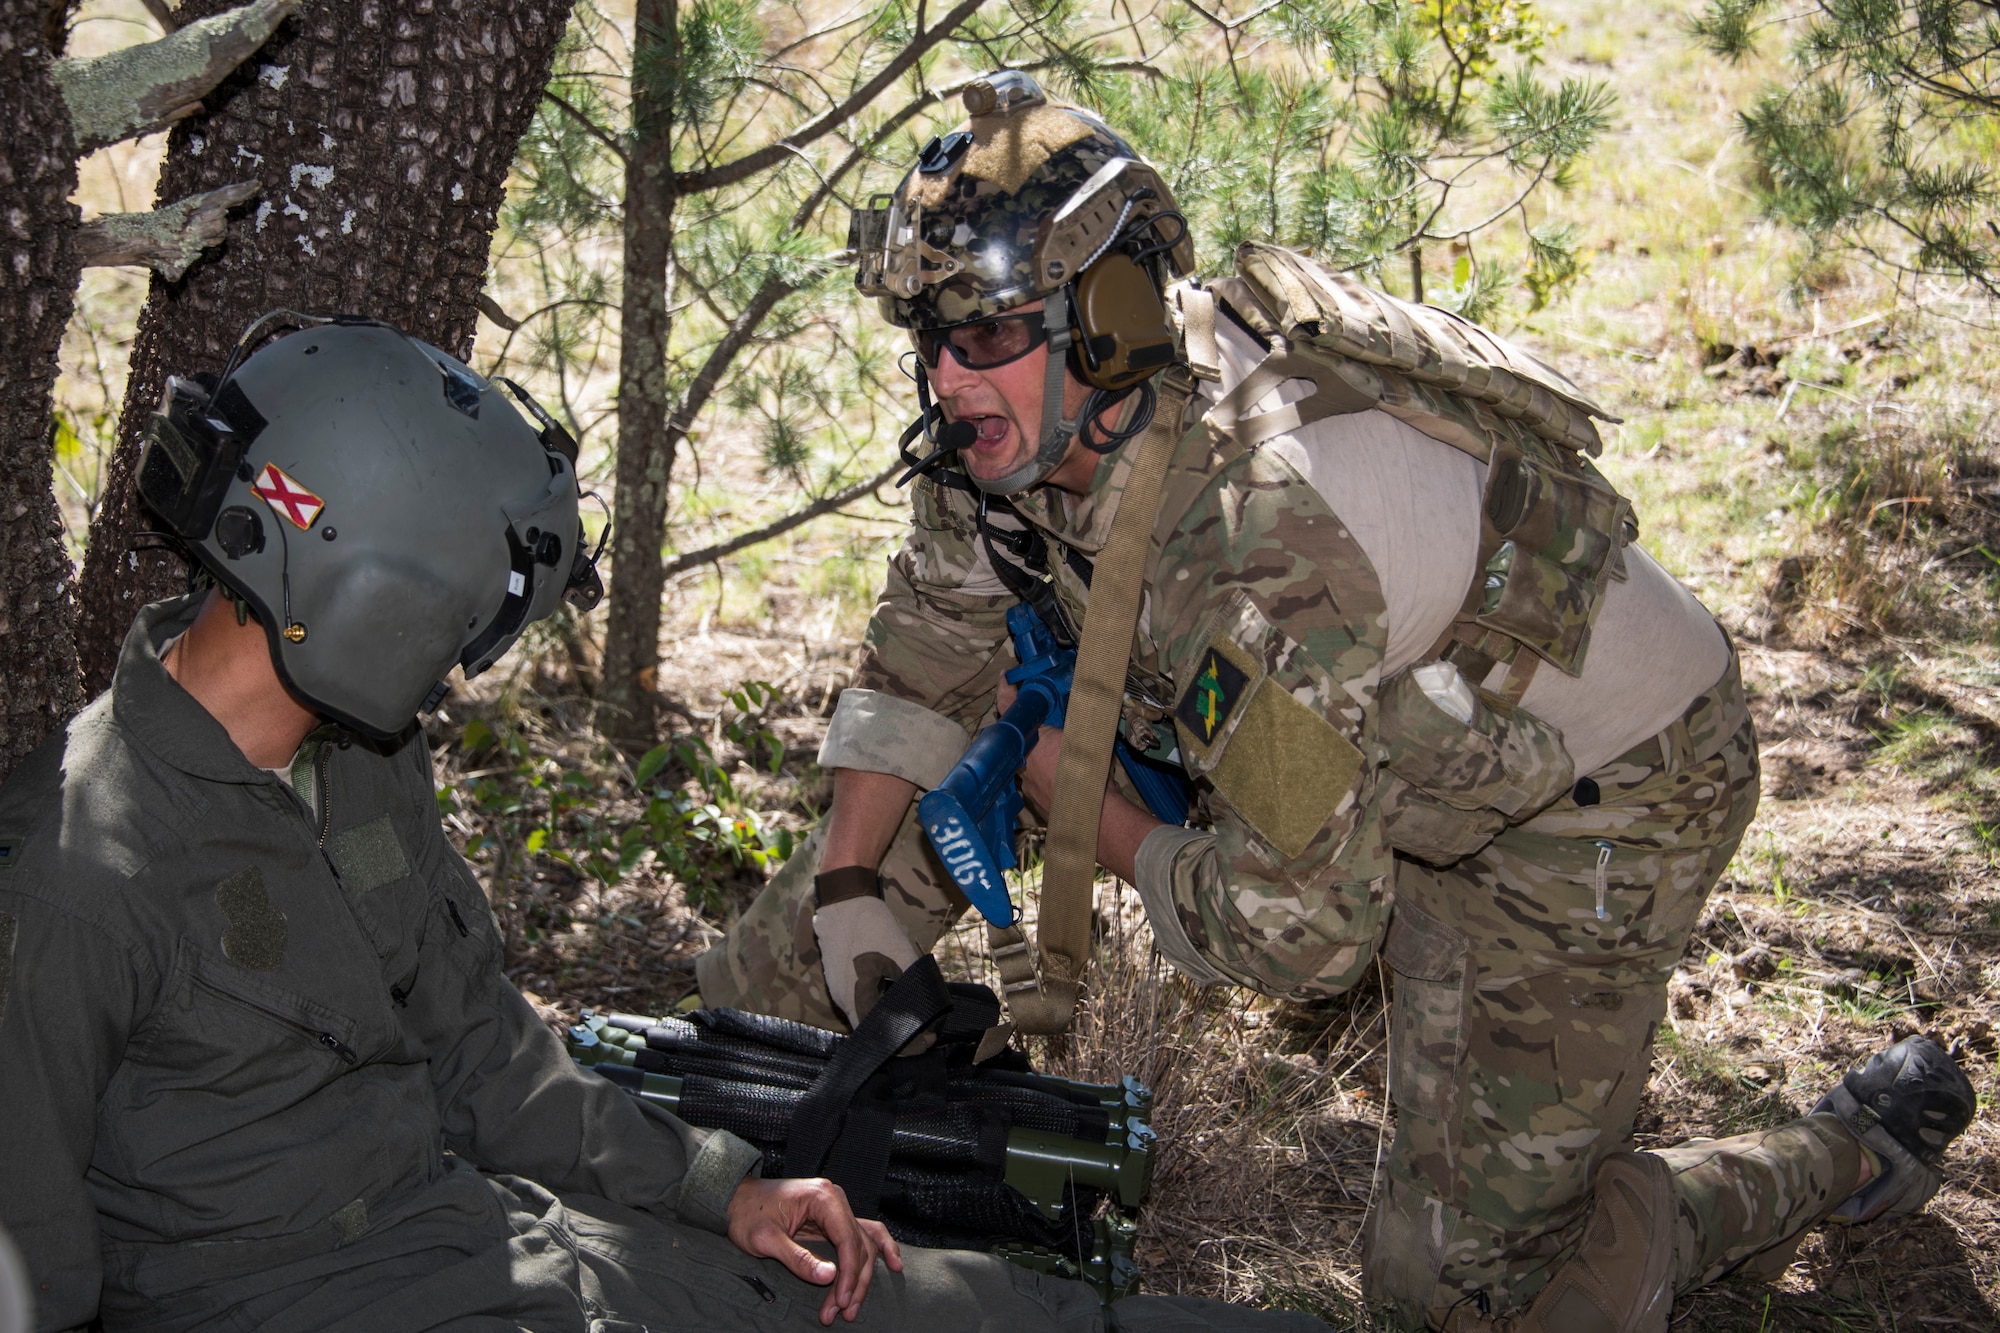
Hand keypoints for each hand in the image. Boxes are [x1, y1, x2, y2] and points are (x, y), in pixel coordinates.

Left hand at [727, 1175, 902, 1324]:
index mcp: (822, 1197)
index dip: (848, 1274)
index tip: (841, 1301)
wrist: (734, 1199)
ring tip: (852, 1307)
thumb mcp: (765, 1240)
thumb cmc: (746, 1215)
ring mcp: (836, 1207)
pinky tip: (893, 1263)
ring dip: (860, 1276)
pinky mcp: (831, 1218)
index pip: (848, 1240)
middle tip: (842, 1312)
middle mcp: (835, 1199)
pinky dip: (879, 1248)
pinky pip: (862, 1233)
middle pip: (859, 1245)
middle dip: (853, 1282)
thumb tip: (829, 1277)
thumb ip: (798, 1258)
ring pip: (862, 1245)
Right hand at [813, 893, 918, 1028]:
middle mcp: (841, 1000)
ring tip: (908, 1007)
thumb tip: (927, 1012)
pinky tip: (888, 989)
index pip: (877, 1036)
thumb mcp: (902, 958)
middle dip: (895, 1028)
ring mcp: (835, 987)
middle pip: (869, 1027)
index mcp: (855, 1001)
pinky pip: (855, 997)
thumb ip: (913, 987)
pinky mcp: (835, 975)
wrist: (844, 900)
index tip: (925, 1038)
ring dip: (883, 1013)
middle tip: (922, 1025)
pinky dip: (872, 1000)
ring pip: (862, 1012)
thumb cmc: (873, 929)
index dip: (903, 1042)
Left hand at [996, 680, 1162, 883]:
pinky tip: (1062, 773)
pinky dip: (1045, 773)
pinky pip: (1035, 780)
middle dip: (1027, 728)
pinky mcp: (1035, 800)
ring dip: (1037, 753)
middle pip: (1016, 737)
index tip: (1005, 680)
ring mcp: (1026, 784)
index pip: (1011, 709)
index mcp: (1032, 742)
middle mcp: (1022, 763)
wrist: (1095, 815)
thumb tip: (1086, 701)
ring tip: (1058, 749)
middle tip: (1040, 718)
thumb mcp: (1087, 734)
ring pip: (1025, 760)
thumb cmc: (1091, 773)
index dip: (1007, 692)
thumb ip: (1080, 716)